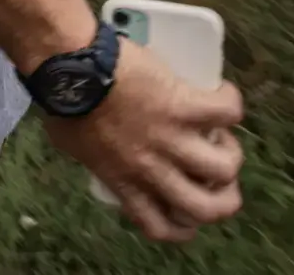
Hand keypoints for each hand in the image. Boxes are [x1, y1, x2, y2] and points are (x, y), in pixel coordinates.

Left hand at [43, 39, 244, 242]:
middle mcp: (153, 170)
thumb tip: (102, 157)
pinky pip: (227, 112)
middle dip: (222, 198)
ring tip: (219, 136)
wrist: (72, 67)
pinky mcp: (185, 106)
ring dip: (228, 152)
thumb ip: (96, 159)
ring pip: (223, 168)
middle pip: (206, 208)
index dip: (182, 225)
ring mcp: (172, 139)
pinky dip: (229, 104)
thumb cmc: (64, 101)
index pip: (161, 227)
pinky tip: (221, 97)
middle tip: (215, 176)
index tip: (184, 207)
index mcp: (124, 182)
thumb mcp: (73, 147)